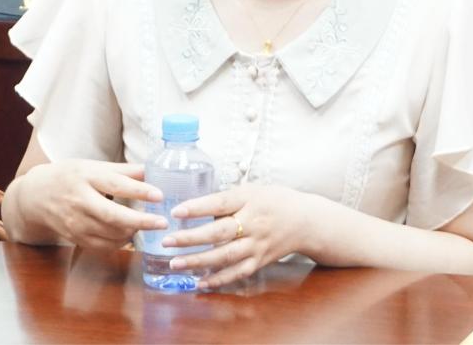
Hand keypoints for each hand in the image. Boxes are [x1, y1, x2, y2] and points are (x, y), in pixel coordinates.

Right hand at [19, 160, 166, 250]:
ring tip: (148, 225)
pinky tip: (129, 235)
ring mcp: (75, 222)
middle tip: (162, 222)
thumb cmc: (70, 177)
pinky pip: (101, 246)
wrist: (36, 196)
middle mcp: (80, 200)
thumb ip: (124, 170)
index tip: (160, 195)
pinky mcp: (74, 237)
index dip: (139, 191)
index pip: (116, 185)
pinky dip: (119, 243)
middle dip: (140, 221)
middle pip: (112, 215)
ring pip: (109, 234)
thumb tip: (153, 170)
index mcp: (86, 177)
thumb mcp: (94, 166)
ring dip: (132, 232)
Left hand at [163, 184, 309, 288]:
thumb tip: (195, 207)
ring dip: (198, 261)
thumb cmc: (274, 200)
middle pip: (219, 232)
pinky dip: (218, 279)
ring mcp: (257, 244)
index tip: (175, 211)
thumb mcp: (252, 190)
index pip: (220, 203)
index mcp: (249, 200)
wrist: (306, 221)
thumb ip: (227, 199)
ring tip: (175, 263)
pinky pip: (237, 273)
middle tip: (167, 241)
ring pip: (225, 256)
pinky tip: (200, 281)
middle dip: (191, 238)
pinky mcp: (260, 261)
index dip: (197, 208)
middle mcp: (253, 223)